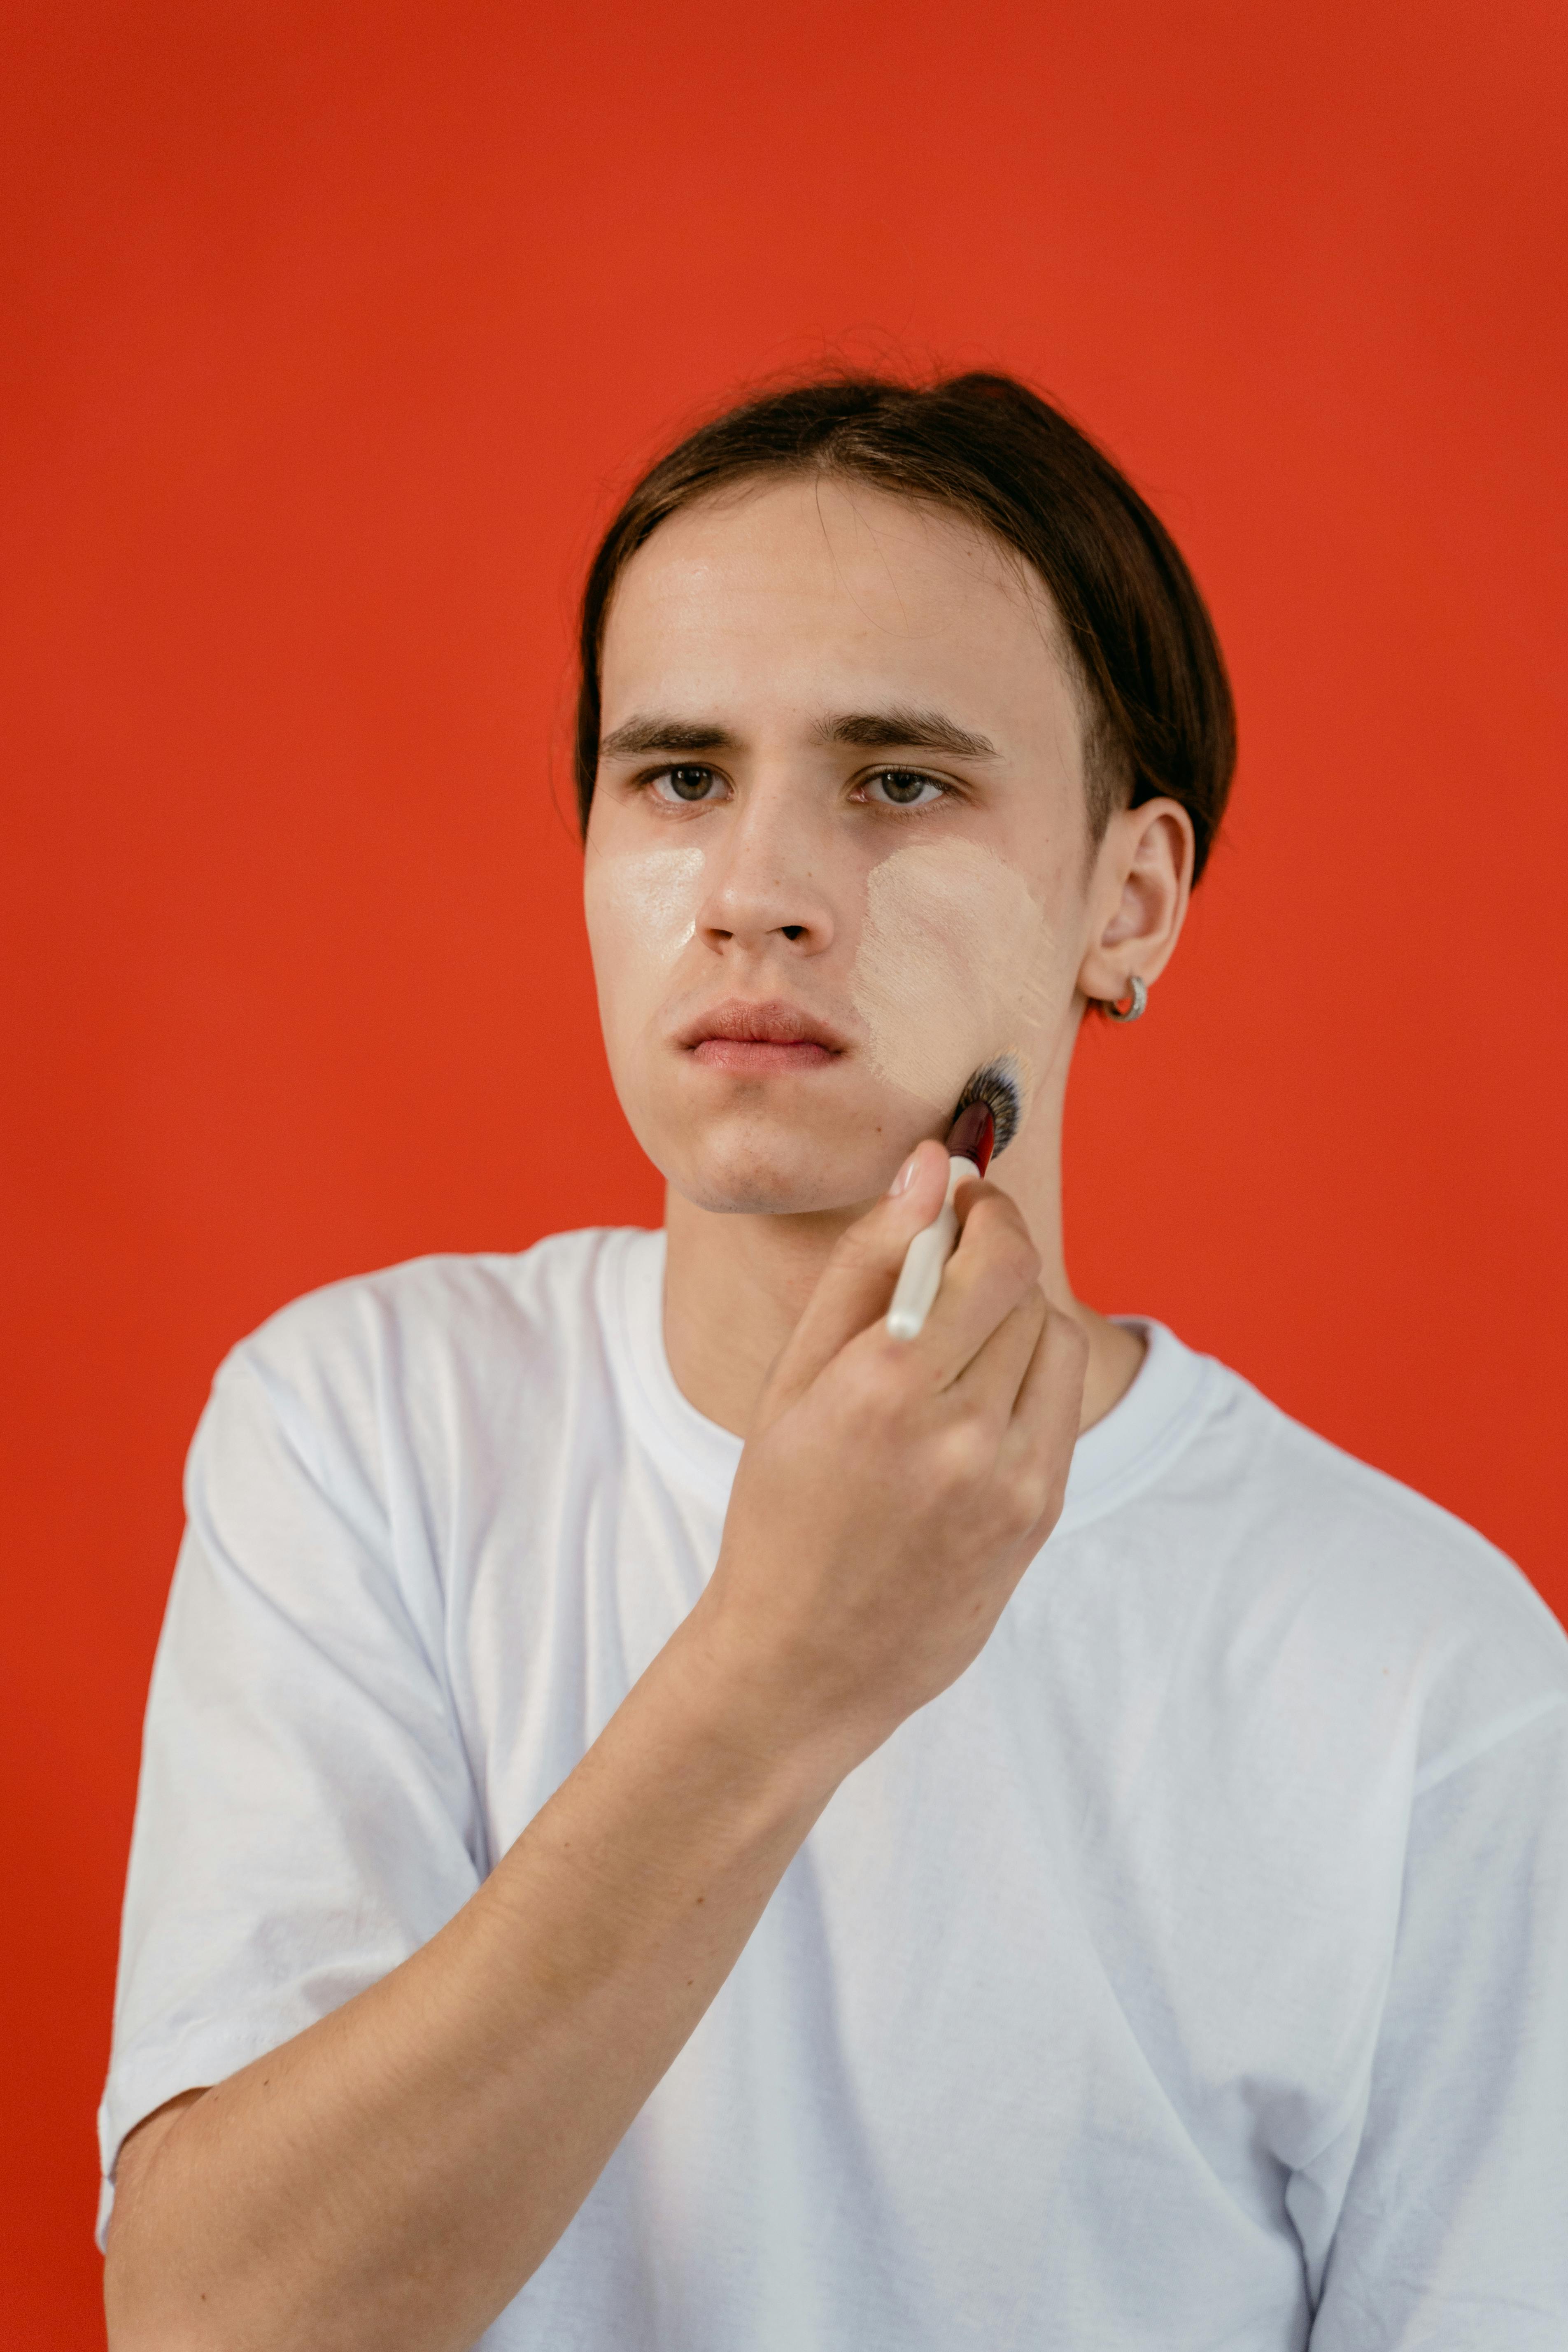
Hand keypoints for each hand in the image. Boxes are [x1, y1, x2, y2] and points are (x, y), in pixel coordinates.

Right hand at [690, 1140, 1086, 1778]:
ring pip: (1055, 1341)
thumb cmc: (783, 1507)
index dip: (987, 1211)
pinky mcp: (1041, 1515)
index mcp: (885, 1389)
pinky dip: (1027, 1378)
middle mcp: (961, 1434)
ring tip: (954, 1343)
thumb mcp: (793, 1379)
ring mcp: (1012, 1481)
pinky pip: (1061, 1403)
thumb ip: (866, 1264)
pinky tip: (973, 1401)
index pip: (993, 1258)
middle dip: (993, 1259)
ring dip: (1014, 1317)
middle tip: (949, 1262)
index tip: (961, 1200)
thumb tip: (932, 1167)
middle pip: (1027, 1292)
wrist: (806, 1658)